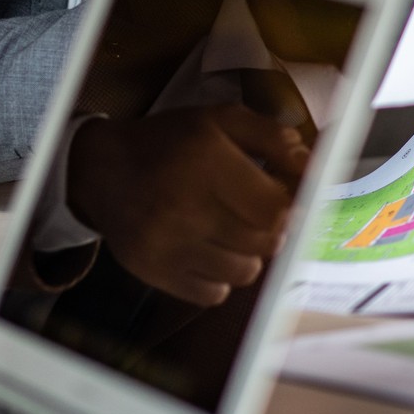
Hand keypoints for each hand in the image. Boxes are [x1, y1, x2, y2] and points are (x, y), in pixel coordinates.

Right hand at [67, 104, 306, 306]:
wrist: (101, 170)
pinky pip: (214, 293)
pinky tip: (202, 248)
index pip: (276, 210)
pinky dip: (217, 276)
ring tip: (224, 228)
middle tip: (251, 212)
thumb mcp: (218, 120)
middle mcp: (182, 203)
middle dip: (268, 230)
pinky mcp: (153, 271)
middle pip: (264, 243)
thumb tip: (313, 167)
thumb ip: (271, 137)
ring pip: (244, 272)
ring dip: (245, 254)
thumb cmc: (169, 143)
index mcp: (204, 159)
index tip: (282, 201)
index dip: (289, 209)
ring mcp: (165, 243)